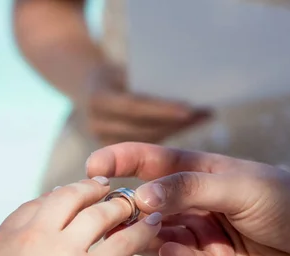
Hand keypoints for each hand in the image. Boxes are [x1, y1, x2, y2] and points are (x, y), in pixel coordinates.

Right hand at [0, 177, 161, 255]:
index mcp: (6, 237)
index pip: (34, 206)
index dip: (53, 198)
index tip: (64, 196)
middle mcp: (36, 233)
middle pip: (66, 197)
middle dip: (87, 188)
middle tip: (101, 185)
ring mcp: (64, 248)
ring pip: (97, 213)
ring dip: (117, 204)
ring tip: (130, 202)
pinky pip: (121, 242)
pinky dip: (139, 230)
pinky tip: (151, 224)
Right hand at [76, 64, 208, 144]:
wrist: (83, 85)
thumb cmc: (111, 73)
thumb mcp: (122, 70)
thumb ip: (144, 80)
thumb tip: (183, 82)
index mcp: (99, 99)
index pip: (135, 106)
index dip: (162, 110)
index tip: (190, 109)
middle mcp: (98, 123)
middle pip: (144, 127)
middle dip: (176, 121)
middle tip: (205, 112)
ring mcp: (105, 139)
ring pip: (148, 139)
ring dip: (178, 128)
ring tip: (203, 116)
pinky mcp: (114, 151)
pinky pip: (146, 145)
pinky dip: (170, 133)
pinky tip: (190, 124)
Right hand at [87, 144, 289, 255]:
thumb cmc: (283, 200)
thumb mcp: (236, 185)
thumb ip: (188, 189)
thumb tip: (142, 197)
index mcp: (200, 174)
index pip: (153, 162)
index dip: (123, 160)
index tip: (93, 165)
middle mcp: (193, 204)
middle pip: (149, 203)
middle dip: (125, 203)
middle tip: (102, 208)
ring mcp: (199, 236)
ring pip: (158, 234)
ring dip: (142, 233)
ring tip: (126, 230)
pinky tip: (168, 250)